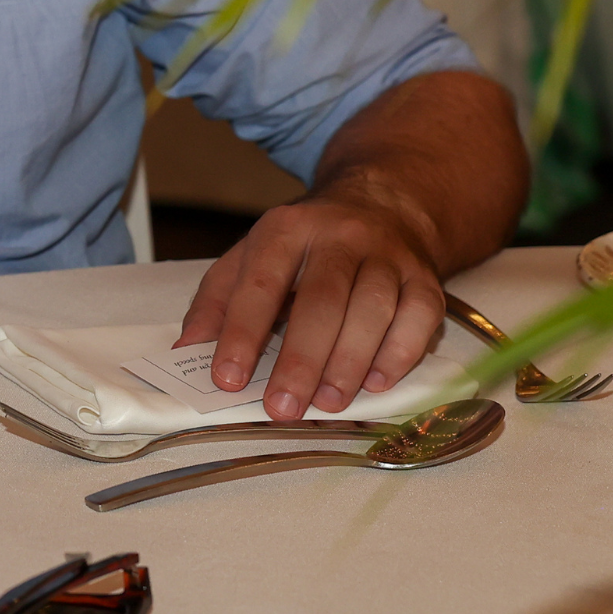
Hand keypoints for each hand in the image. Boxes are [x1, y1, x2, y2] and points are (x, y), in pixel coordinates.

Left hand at [176, 189, 444, 421]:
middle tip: (281, 407)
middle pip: (322, 299)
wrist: (381, 205)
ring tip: (327, 403)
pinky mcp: (425, 279)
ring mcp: (388, 256)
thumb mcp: (250, 256)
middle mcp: (340, 236)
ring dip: (349, 362)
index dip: (242, 332)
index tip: (228, 378)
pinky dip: (399, 354)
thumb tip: (187, 350)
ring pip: (373, 309)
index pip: (259, 282)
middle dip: (300, 359)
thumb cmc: (304, 246)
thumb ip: (217, 301)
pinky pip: (419, 317)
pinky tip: (376, 383)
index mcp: (286, 229)